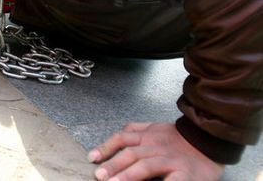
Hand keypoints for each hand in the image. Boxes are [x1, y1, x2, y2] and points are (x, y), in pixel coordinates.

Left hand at [87, 122, 223, 180]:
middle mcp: (157, 145)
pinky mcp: (185, 173)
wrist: (210, 141)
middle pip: (130, 154)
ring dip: (127, 176)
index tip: (92, 158)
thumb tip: (116, 138)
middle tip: (98, 176)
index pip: (122, 138)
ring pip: (145, 166)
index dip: (106, 147)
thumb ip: (136, 130)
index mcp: (148, 135)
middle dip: (113, 165)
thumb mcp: (156, 128)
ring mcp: (171, 159)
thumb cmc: (179, 139)